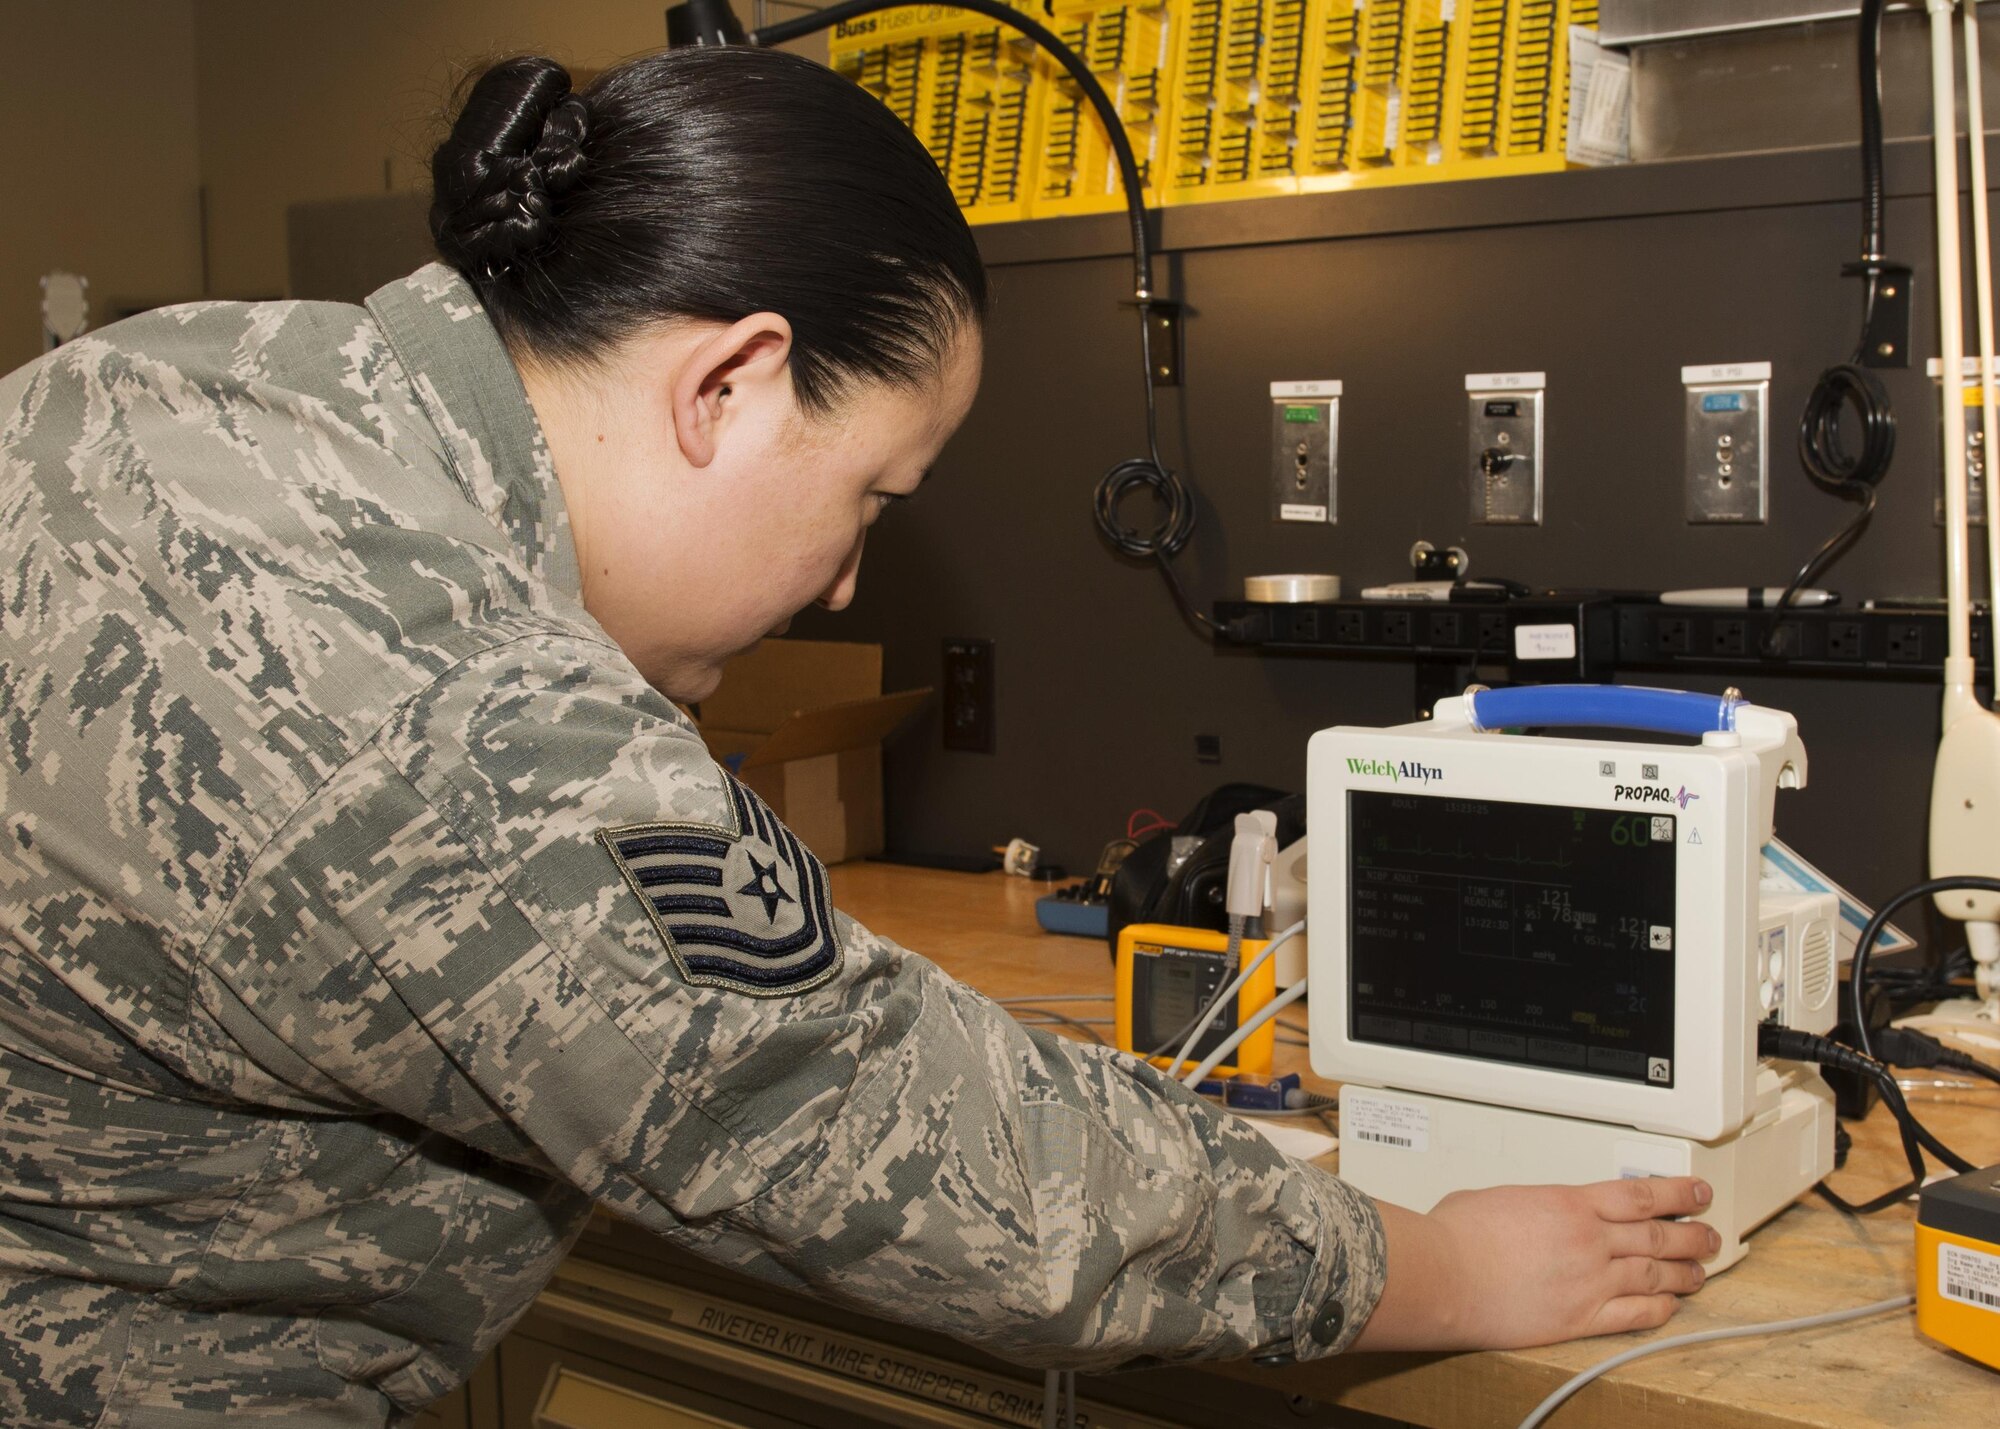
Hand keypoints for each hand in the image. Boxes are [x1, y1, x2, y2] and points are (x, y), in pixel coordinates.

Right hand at [1352, 1177, 1719, 1351]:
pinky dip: (1658, 1310)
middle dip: (1691, 1236)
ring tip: (1701, 1272)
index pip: (1641, 1196)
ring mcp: (1588, 1281)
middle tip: (1709, 1235)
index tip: (1696, 1193)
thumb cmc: (1456, 1236)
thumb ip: (1522, 1204)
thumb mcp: (1492, 1197)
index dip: (1678, 1194)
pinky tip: (1671, 1307)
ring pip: (1655, 1275)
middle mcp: (1588, 1240)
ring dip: (1684, 1273)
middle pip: (1658, 1236)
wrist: (1445, 1276)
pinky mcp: (1579, 1318)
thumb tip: (1516, 1212)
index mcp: (1569, 1203)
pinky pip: (1634, 1315)